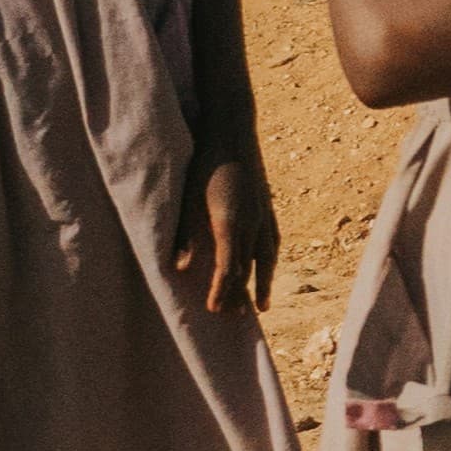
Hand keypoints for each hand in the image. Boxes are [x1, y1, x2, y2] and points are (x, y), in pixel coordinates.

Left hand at [172, 128, 279, 313]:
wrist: (233, 131)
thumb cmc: (204, 163)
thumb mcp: (187, 198)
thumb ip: (184, 235)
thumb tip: (178, 269)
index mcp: (231, 223)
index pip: (228, 268)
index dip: (221, 291)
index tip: (213, 310)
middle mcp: (253, 223)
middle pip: (248, 268)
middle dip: (240, 294)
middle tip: (234, 319)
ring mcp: (264, 215)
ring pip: (266, 258)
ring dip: (263, 283)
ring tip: (263, 306)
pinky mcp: (267, 206)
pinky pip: (272, 243)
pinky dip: (270, 261)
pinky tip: (268, 266)